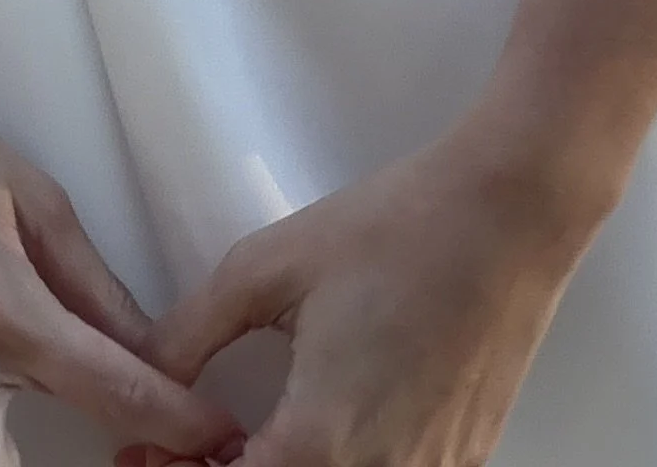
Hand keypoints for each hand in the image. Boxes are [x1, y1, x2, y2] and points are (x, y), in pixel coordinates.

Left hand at [118, 122, 599, 466]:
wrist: (509, 215)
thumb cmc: (392, 230)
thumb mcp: (267, 265)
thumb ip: (191, 332)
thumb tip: (148, 376)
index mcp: (319, 441)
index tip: (154, 453)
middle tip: (198, 445)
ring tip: (257, 437)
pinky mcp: (464, 464)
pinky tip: (323, 428)